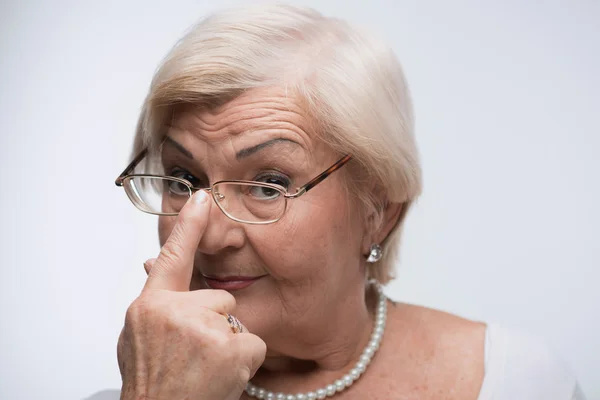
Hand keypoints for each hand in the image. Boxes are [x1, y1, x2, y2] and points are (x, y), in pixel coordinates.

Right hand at [118, 190, 265, 399]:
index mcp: (151, 306)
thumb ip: (155, 302)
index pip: (173, 256)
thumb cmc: (151, 378)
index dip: (189, 225)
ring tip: (204, 367)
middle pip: (220, 299)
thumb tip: (152, 262)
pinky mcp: (230, 348)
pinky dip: (243, 362)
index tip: (203, 197)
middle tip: (195, 351)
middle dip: (215, 324)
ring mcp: (204, 329)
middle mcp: (175, 312)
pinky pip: (253, 344)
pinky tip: (221, 376)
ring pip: (237, 323)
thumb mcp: (139, 336)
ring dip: (228, 346)